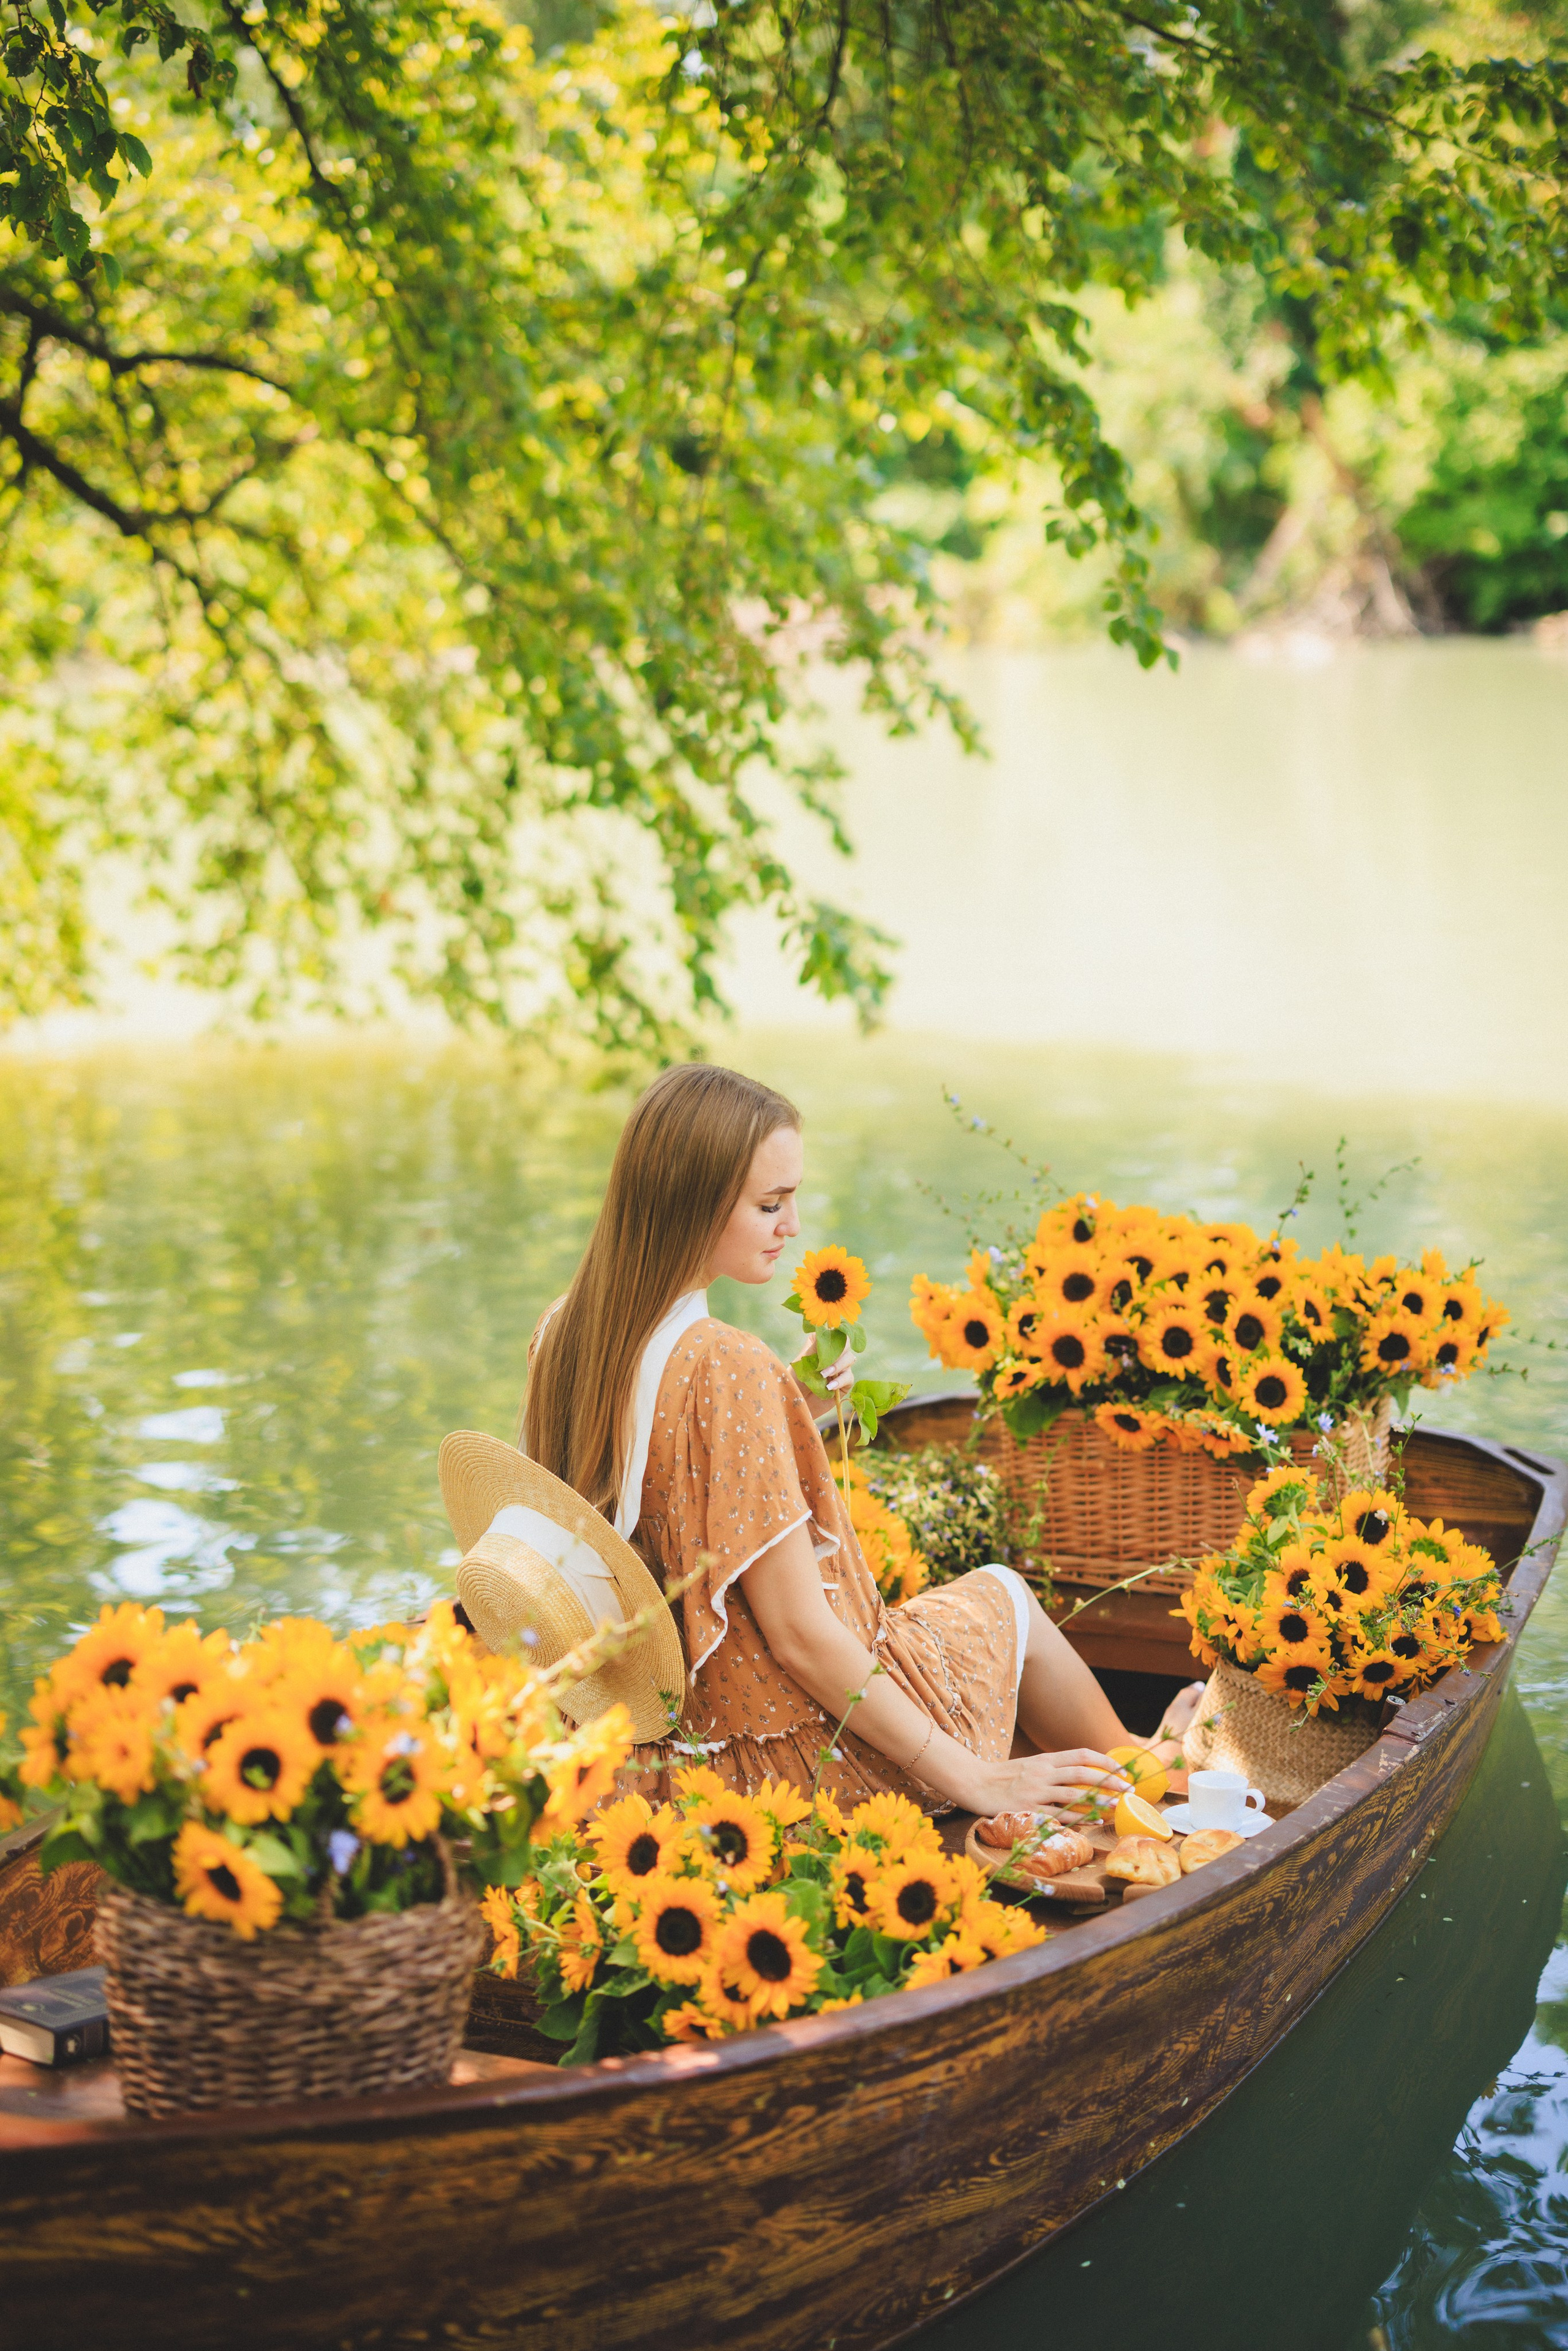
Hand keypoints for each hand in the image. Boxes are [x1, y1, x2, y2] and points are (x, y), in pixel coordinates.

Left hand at [796, 1334, 855, 1395]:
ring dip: (837, 1366)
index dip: (834, 1336)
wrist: (796, 1402)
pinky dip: (840, 1381)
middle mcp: (833, 1353)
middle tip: (823, 1363)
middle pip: (846, 1343)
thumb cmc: (795, 1380)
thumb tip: (829, 1331)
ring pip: (850, 1359)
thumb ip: (816, 1347)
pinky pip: (849, 1377)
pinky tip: (829, 1387)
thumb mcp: (802, 1361)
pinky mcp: (845, 1383)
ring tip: (823, 1375)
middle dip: (837, 1352)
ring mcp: (840, 1368)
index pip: (835, 1332)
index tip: (826, 1343)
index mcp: (822, 1343)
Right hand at [962, 1748, 1131, 1821]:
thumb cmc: (1003, 1776)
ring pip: (1074, 1795)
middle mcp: (1043, 1772)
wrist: (974, 1783)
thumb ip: (1052, 1768)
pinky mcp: (1030, 1809)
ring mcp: (1036, 1791)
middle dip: (1109, 1780)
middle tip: (1129, 1788)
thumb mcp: (1029, 1765)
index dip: (1104, 1761)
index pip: (1080, 1754)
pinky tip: (1095, 1822)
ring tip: (1117, 1806)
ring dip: (1098, 1800)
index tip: (1122, 1769)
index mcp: (1045, 1759)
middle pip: (1082, 1773)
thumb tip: (1079, 1773)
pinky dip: (1080, 1818)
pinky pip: (1059, 1815)